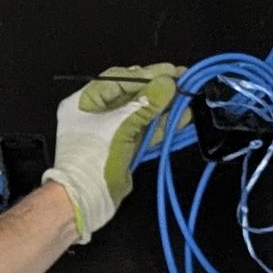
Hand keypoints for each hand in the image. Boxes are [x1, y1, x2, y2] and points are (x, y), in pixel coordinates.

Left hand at [42, 63, 182, 241]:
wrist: (84, 201)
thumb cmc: (92, 160)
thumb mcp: (119, 126)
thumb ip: (145, 104)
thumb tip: (167, 84)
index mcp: (83, 102)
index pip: (118, 79)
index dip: (146, 74)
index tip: (171, 72)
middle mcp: (95, 114)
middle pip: (131, 95)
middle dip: (158, 89)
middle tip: (184, 80)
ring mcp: (110, 132)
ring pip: (141, 114)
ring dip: (165, 107)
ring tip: (188, 97)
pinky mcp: (123, 148)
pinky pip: (145, 132)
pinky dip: (163, 125)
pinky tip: (183, 117)